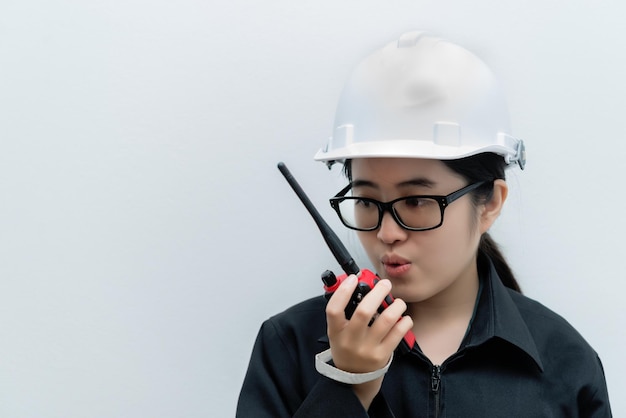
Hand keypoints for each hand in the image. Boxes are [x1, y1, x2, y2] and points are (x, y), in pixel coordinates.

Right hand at [325, 274, 412, 407]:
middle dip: (377, 293)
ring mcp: (367, 349)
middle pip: (364, 312)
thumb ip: (345, 311)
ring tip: (398, 301)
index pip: (334, 309)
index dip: (343, 291)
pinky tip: (404, 317)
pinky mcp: (382, 355)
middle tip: (385, 284)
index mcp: (336, 332)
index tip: (353, 278)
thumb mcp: (337, 331)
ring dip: (395, 306)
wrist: (353, 377)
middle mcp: (350, 341)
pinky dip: (404, 321)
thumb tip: (358, 284)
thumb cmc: (347, 346)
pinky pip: (398, 334)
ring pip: (385, 321)